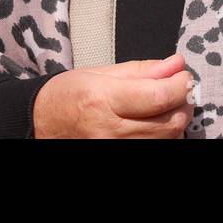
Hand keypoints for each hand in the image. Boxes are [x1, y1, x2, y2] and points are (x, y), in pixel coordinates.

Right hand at [32, 52, 193, 137]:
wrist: (39, 123)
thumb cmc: (68, 94)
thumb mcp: (102, 72)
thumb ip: (143, 70)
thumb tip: (176, 64)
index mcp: (103, 100)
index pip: (159, 97)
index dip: (180, 85)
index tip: (184, 76)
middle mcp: (108, 131)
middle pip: (169, 124)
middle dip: (183, 104)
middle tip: (179, 90)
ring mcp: (111, 150)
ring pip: (166, 140)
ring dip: (175, 122)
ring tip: (166, 106)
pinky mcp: (114, 158)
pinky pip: (153, 149)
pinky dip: (162, 137)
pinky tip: (155, 124)